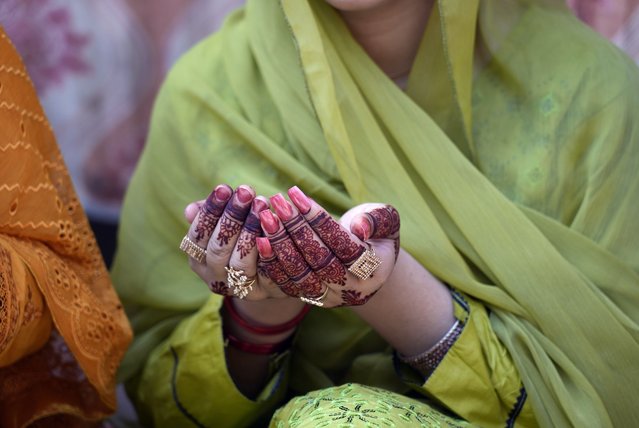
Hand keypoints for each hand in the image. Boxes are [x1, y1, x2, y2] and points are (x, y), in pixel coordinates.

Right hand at [182, 184, 297, 299]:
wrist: (274, 267)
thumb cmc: (245, 234)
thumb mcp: (226, 222)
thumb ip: (209, 214)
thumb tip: (190, 210)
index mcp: (198, 260)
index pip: (198, 236)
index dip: (210, 211)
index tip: (224, 188)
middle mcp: (215, 278)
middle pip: (217, 249)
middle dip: (231, 216)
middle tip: (246, 192)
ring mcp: (238, 289)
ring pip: (239, 262)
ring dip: (250, 230)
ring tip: (261, 203)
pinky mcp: (265, 293)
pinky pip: (266, 273)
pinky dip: (269, 249)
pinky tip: (275, 227)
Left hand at [257, 186, 399, 307]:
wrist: (367, 262)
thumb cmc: (376, 232)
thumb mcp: (387, 220)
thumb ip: (378, 219)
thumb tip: (360, 227)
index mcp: (375, 270)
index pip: (344, 245)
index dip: (320, 220)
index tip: (298, 196)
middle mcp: (352, 290)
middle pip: (320, 261)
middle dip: (296, 229)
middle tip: (278, 203)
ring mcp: (329, 298)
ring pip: (300, 275)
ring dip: (280, 246)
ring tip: (266, 218)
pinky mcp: (310, 299)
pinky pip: (286, 285)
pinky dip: (272, 264)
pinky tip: (260, 240)